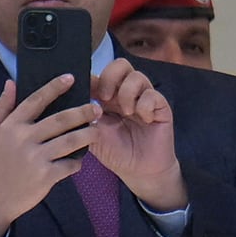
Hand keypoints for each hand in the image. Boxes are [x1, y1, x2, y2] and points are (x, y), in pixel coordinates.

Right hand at [0, 75, 96, 236]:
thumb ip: (3, 106)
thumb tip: (11, 82)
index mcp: (11, 125)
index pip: (35, 100)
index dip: (54, 88)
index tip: (71, 78)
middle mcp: (23, 138)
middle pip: (60, 120)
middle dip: (82, 111)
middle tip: (97, 107)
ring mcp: (35, 157)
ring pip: (70, 141)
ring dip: (88, 134)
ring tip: (97, 130)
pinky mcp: (45, 176)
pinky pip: (69, 165)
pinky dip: (77, 162)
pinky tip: (80, 160)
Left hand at [88, 57, 184, 211]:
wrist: (138, 171)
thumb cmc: (115, 152)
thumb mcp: (92, 132)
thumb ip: (84, 114)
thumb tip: (74, 96)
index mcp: (108, 97)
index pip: (101, 74)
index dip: (94, 78)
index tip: (88, 94)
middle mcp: (126, 94)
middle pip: (120, 64)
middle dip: (110, 78)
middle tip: (105, 98)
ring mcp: (145, 99)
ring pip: (137, 76)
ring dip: (128, 93)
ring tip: (127, 112)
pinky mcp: (161, 108)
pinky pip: (153, 94)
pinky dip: (145, 105)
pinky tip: (144, 119)